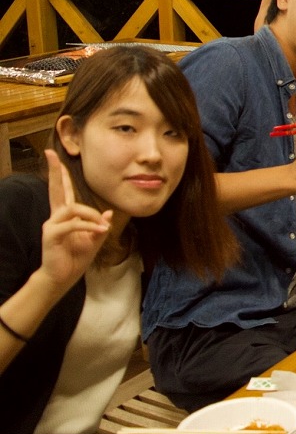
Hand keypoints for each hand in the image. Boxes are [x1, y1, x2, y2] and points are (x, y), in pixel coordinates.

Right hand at [37, 150, 111, 294]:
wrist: (62, 278)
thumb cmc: (76, 259)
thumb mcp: (94, 241)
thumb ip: (99, 226)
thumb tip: (108, 213)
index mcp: (65, 216)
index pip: (62, 191)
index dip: (59, 174)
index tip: (53, 156)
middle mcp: (56, 217)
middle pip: (55, 189)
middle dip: (54, 171)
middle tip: (49, 154)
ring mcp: (52, 225)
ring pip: (73, 208)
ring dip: (91, 215)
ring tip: (102, 228)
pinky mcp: (52, 235)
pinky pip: (73, 224)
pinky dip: (89, 226)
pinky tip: (100, 232)